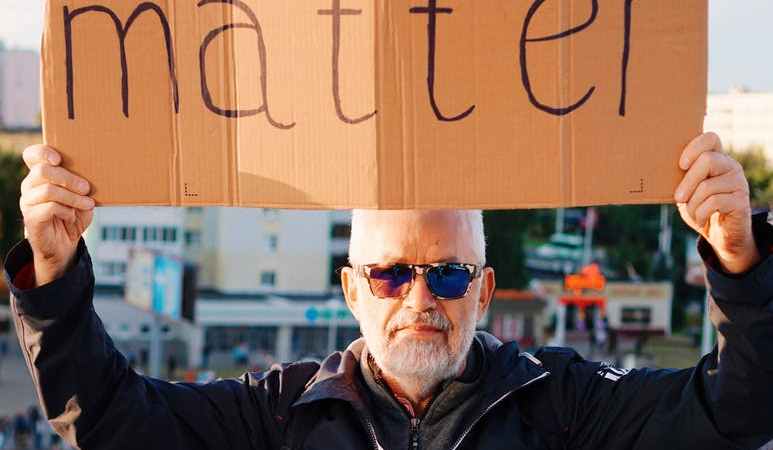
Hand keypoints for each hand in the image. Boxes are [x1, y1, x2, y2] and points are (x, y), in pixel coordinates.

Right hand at [20, 145, 94, 285]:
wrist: (64, 244)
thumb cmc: (74, 215)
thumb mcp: (82, 198)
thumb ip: (82, 186)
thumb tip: (90, 178)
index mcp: (41, 175)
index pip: (32, 155)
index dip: (43, 153)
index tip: (59, 159)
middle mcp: (30, 185)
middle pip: (42, 171)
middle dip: (68, 178)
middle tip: (86, 188)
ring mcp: (28, 201)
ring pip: (48, 190)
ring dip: (73, 197)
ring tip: (88, 204)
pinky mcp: (30, 217)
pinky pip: (49, 207)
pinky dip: (67, 211)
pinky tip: (72, 216)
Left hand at [675, 133, 757, 273]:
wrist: (719, 234)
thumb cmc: (699, 207)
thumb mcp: (686, 191)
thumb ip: (679, 178)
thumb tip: (655, 167)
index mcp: (716, 158)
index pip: (710, 138)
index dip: (694, 148)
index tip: (681, 165)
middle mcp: (731, 166)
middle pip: (707, 160)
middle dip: (688, 181)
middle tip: (678, 197)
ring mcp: (739, 182)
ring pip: (708, 186)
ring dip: (692, 204)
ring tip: (693, 212)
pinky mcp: (742, 201)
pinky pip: (714, 202)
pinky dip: (701, 214)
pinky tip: (701, 219)